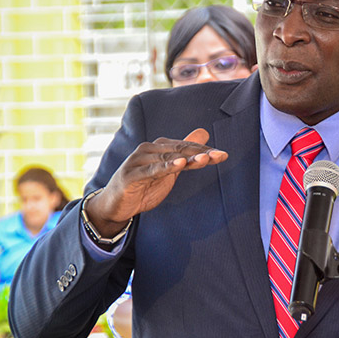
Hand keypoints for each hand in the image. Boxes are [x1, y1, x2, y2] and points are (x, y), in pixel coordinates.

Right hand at [85, 128, 226, 236]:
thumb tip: (204, 133)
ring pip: (167, 158)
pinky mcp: (131, 175)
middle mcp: (149, 149)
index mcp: (159, 147)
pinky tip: (179, 164)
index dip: (205, 150)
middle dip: (201, 153)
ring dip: (187, 159)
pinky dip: (166, 166)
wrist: (115, 205)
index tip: (223, 155)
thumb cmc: (143, 186)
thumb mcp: (169, 170)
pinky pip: (151, 170)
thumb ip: (186, 153)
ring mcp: (138, 161)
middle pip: (179, 150)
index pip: (186, 147)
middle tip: (219, 155)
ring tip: (204, 159)